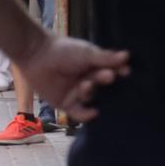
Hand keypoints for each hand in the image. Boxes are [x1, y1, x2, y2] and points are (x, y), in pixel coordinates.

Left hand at [15, 35, 130, 122]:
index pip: (112, 72)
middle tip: (107, 75)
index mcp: (94, 67)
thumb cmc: (63, 50)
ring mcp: (77, 93)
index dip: (119, 73)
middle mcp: (88, 81)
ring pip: (91, 97)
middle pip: (103, 86)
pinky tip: (94, 112)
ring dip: (91, 92)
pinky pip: (79, 113)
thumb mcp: (87, 53)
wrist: (36, 55)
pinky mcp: (65, 104)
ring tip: (87, 83)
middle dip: (105, 80)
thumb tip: (127, 56)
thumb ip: (105, 58)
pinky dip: (87, 115)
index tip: (125, 72)